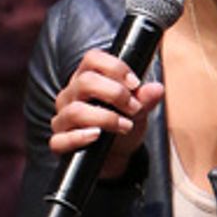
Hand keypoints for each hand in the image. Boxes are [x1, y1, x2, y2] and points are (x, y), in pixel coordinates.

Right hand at [50, 50, 164, 182]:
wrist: (114, 157)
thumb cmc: (121, 127)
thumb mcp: (137, 112)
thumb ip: (145, 99)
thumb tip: (156, 89)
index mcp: (85, 80)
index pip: (92, 59)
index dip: (115, 68)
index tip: (135, 83)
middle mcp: (70, 96)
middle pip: (85, 82)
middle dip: (115, 93)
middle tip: (134, 107)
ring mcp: (62, 119)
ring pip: (76, 111)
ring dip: (105, 117)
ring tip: (124, 125)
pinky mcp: (59, 142)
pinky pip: (60, 140)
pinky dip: (79, 137)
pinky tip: (97, 136)